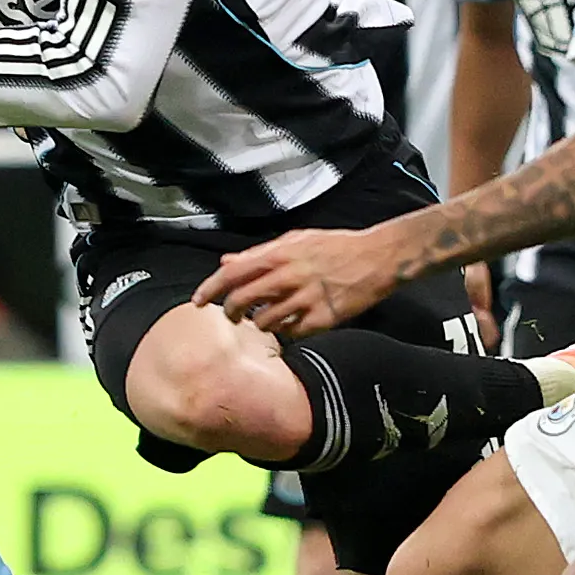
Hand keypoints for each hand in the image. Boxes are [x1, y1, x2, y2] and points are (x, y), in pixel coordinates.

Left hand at [206, 223, 415, 337]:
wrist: (377, 257)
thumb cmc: (334, 246)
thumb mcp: (296, 240)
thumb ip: (259, 253)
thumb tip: (226, 263)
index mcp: (280, 255)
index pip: (232, 274)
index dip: (210, 290)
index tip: (198, 302)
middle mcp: (290, 277)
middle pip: (242, 302)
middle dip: (229, 313)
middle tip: (231, 316)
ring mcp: (307, 299)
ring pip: (265, 323)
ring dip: (259, 324)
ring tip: (266, 318)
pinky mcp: (324, 319)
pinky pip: (292, 334)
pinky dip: (287, 332)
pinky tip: (293, 323)